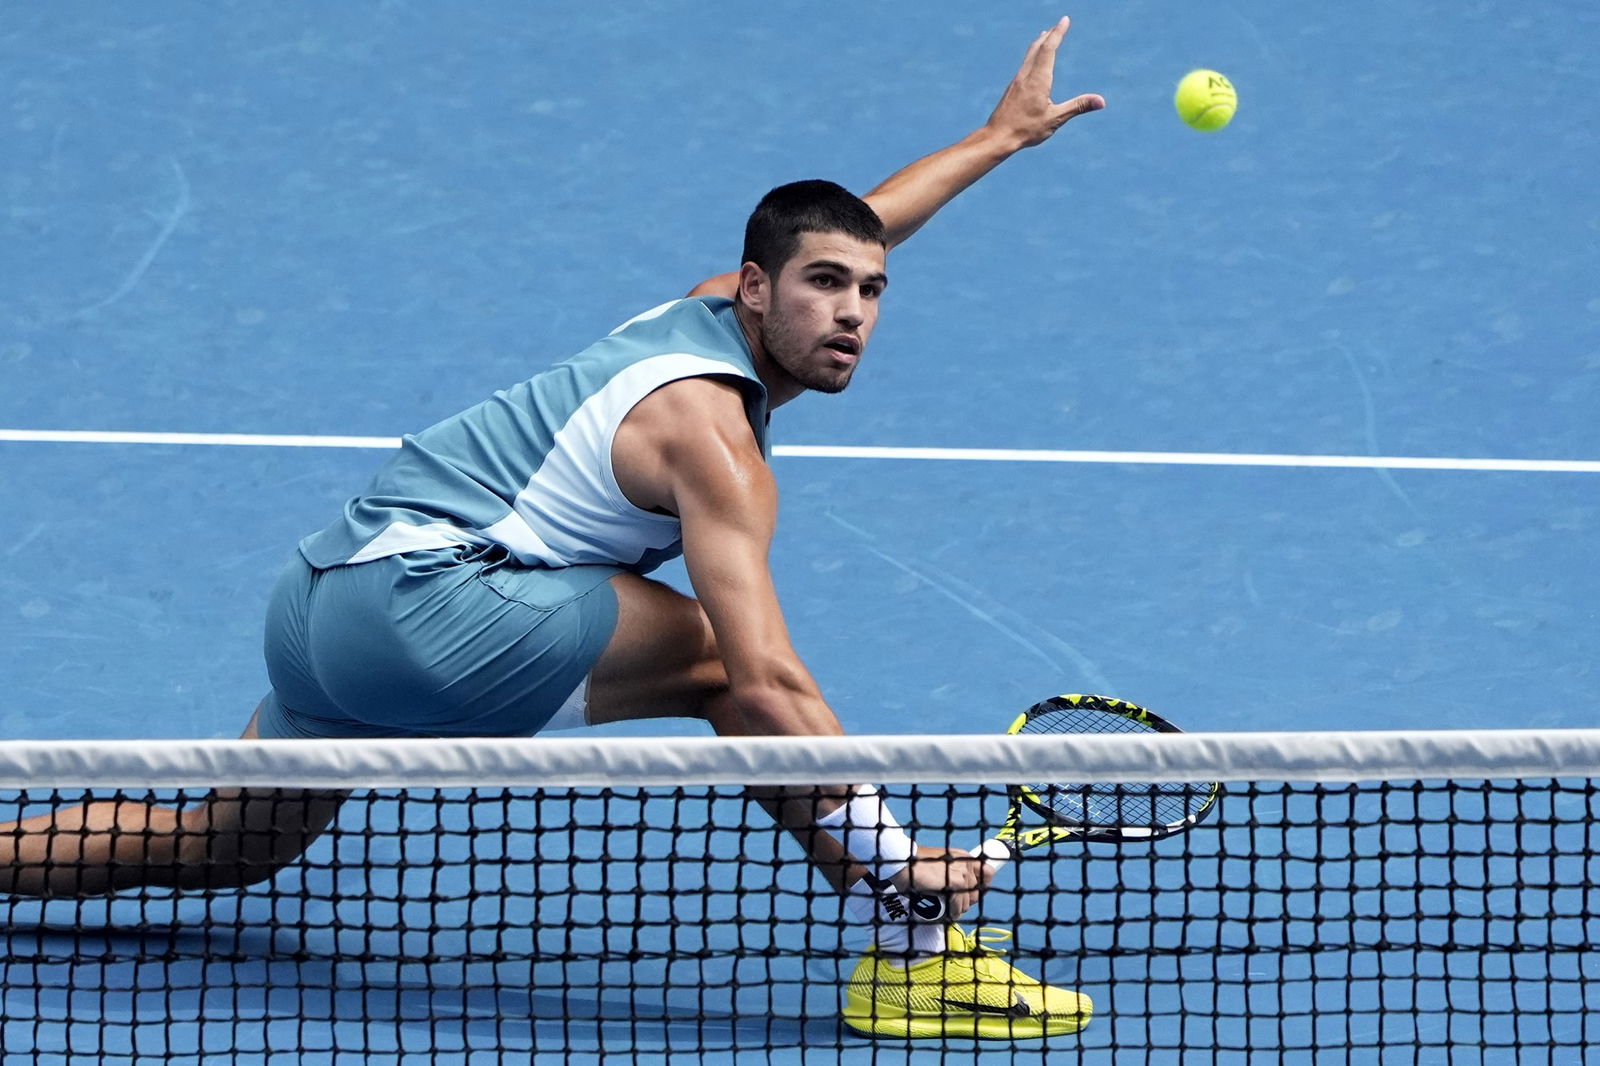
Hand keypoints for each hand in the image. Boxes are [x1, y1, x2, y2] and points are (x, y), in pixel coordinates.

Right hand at [892, 844, 993, 920]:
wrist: (904, 866)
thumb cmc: (917, 866)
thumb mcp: (940, 864)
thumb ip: (954, 871)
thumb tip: (964, 889)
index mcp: (964, 857)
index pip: (987, 873)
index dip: (980, 887)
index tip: (971, 895)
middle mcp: (967, 863)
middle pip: (976, 892)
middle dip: (965, 902)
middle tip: (952, 904)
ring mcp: (963, 873)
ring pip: (967, 902)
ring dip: (957, 909)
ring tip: (945, 909)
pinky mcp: (957, 882)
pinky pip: (959, 906)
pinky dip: (953, 913)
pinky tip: (946, 914)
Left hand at [985, 16, 1104, 149]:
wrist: (997, 137)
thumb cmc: (1026, 129)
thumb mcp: (1055, 118)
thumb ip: (1078, 106)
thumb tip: (1101, 101)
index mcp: (1038, 79)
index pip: (1049, 49)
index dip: (1058, 33)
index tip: (1064, 20)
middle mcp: (1026, 75)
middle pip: (1038, 47)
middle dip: (1050, 34)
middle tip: (1059, 24)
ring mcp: (1017, 81)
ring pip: (1029, 55)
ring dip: (1040, 43)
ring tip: (1045, 36)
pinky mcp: (1012, 88)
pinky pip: (1024, 64)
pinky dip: (1032, 55)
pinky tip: (1033, 62)